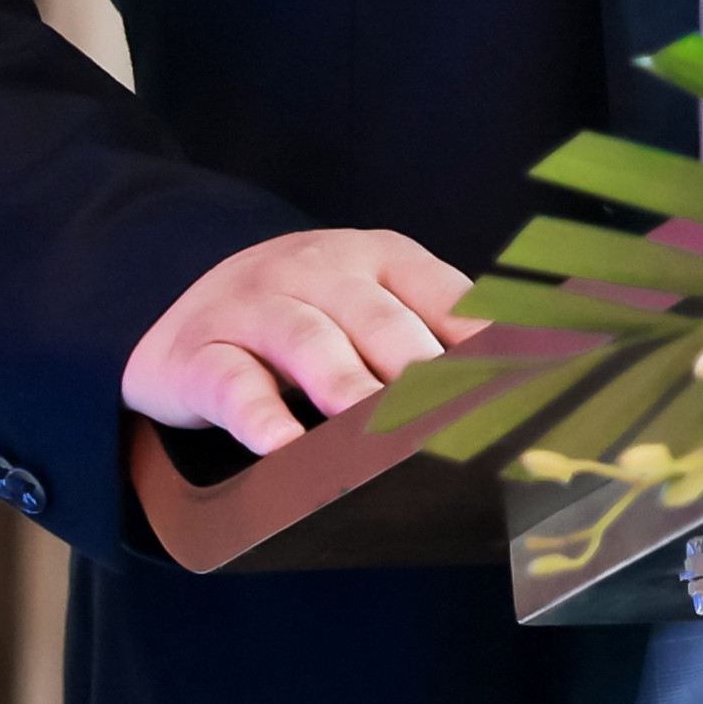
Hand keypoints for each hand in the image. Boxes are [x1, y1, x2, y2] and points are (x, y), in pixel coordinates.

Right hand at [121, 228, 479, 453]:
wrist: (183, 314)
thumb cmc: (305, 320)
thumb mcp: (367, 307)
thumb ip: (432, 332)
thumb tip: (513, 382)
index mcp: (379, 256)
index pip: (441, 294)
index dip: (482, 340)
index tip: (520, 381)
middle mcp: (319, 269)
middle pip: (379, 319)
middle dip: (419, 367)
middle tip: (453, 415)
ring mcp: (256, 305)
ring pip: (309, 342)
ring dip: (345, 384)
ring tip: (375, 428)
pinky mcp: (200, 352)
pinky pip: (233, 383)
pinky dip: (259, 416)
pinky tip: (283, 447)